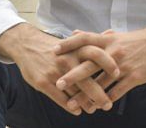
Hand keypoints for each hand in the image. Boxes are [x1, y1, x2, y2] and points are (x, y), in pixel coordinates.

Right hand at [0, 23, 118, 114]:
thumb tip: (111, 35)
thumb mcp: (72, 41)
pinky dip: (70, 107)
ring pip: (74, 92)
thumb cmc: (55, 46)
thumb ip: (90, 43)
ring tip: (93, 109)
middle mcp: (67, 59)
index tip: (118, 74)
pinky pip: (60, 98)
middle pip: (87, 79)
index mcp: (76, 48)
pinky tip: (77, 111)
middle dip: (99, 94)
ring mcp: (55, 72)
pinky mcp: (43, 82)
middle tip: (108, 104)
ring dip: (85, 103)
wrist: (27, 44)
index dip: (109, 63)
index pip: (97, 54)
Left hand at [53, 21, 145, 102]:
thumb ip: (94, 37)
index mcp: (108, 41)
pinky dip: (105, 100)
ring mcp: (123, 66)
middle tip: (57, 83)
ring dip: (86, 95)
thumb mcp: (115, 36)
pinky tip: (97, 106)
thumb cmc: (135, 41)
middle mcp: (113, 52)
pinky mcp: (133, 77)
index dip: (69, 44)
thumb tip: (74, 33)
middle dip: (72, 75)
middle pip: (89, 64)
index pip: (85, 39)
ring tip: (73, 104)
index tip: (54, 51)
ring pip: (101, 83)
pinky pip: (117, 91)